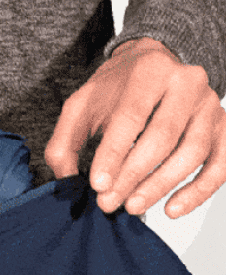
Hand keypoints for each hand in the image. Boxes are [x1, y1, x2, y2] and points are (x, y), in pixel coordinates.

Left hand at [44, 37, 225, 218]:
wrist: (154, 65)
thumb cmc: (116, 91)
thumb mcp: (81, 105)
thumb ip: (65, 142)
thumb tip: (67, 180)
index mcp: (149, 71)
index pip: (131, 116)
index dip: (114, 154)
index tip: (98, 185)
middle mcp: (186, 83)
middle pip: (162, 138)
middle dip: (132, 176)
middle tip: (109, 202)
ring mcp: (209, 105)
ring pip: (192, 153)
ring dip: (160, 186)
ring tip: (133, 207)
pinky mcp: (223, 128)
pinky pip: (221, 165)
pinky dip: (198, 192)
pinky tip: (172, 209)